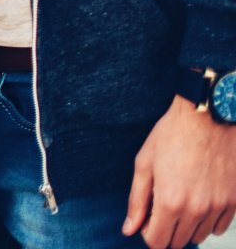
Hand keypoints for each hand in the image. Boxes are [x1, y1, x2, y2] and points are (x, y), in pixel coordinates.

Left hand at [124, 94, 235, 247]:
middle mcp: (196, 210)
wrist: (208, 117)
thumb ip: (136, 201)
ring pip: (199, 237)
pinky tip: (198, 202)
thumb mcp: (145, 164)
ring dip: (186, 227)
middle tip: (160, 209)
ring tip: (179, 202)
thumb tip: (128, 229)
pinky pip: (219, 227)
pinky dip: (207, 222)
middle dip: (165, 231)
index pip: (157, 242)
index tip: (146, 219)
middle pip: (178, 242)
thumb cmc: (172, 136)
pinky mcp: (234, 201)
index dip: (147, 233)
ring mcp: (218, 207)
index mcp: (170, 202)